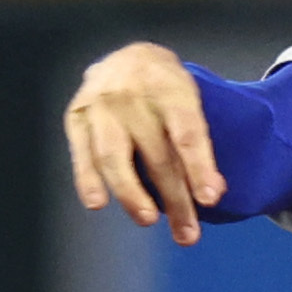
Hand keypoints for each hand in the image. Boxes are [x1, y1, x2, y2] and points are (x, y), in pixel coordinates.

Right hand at [66, 43, 222, 245]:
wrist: (127, 58)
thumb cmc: (166, 90)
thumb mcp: (190, 101)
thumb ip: (198, 142)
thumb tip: (213, 192)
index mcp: (170, 89)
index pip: (187, 133)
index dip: (199, 167)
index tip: (210, 198)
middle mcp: (133, 97)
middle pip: (157, 155)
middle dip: (174, 198)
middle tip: (188, 233)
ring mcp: (102, 106)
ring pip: (115, 156)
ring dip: (131, 193)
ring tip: (148, 219)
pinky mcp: (77, 117)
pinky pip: (82, 152)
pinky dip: (87, 179)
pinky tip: (97, 202)